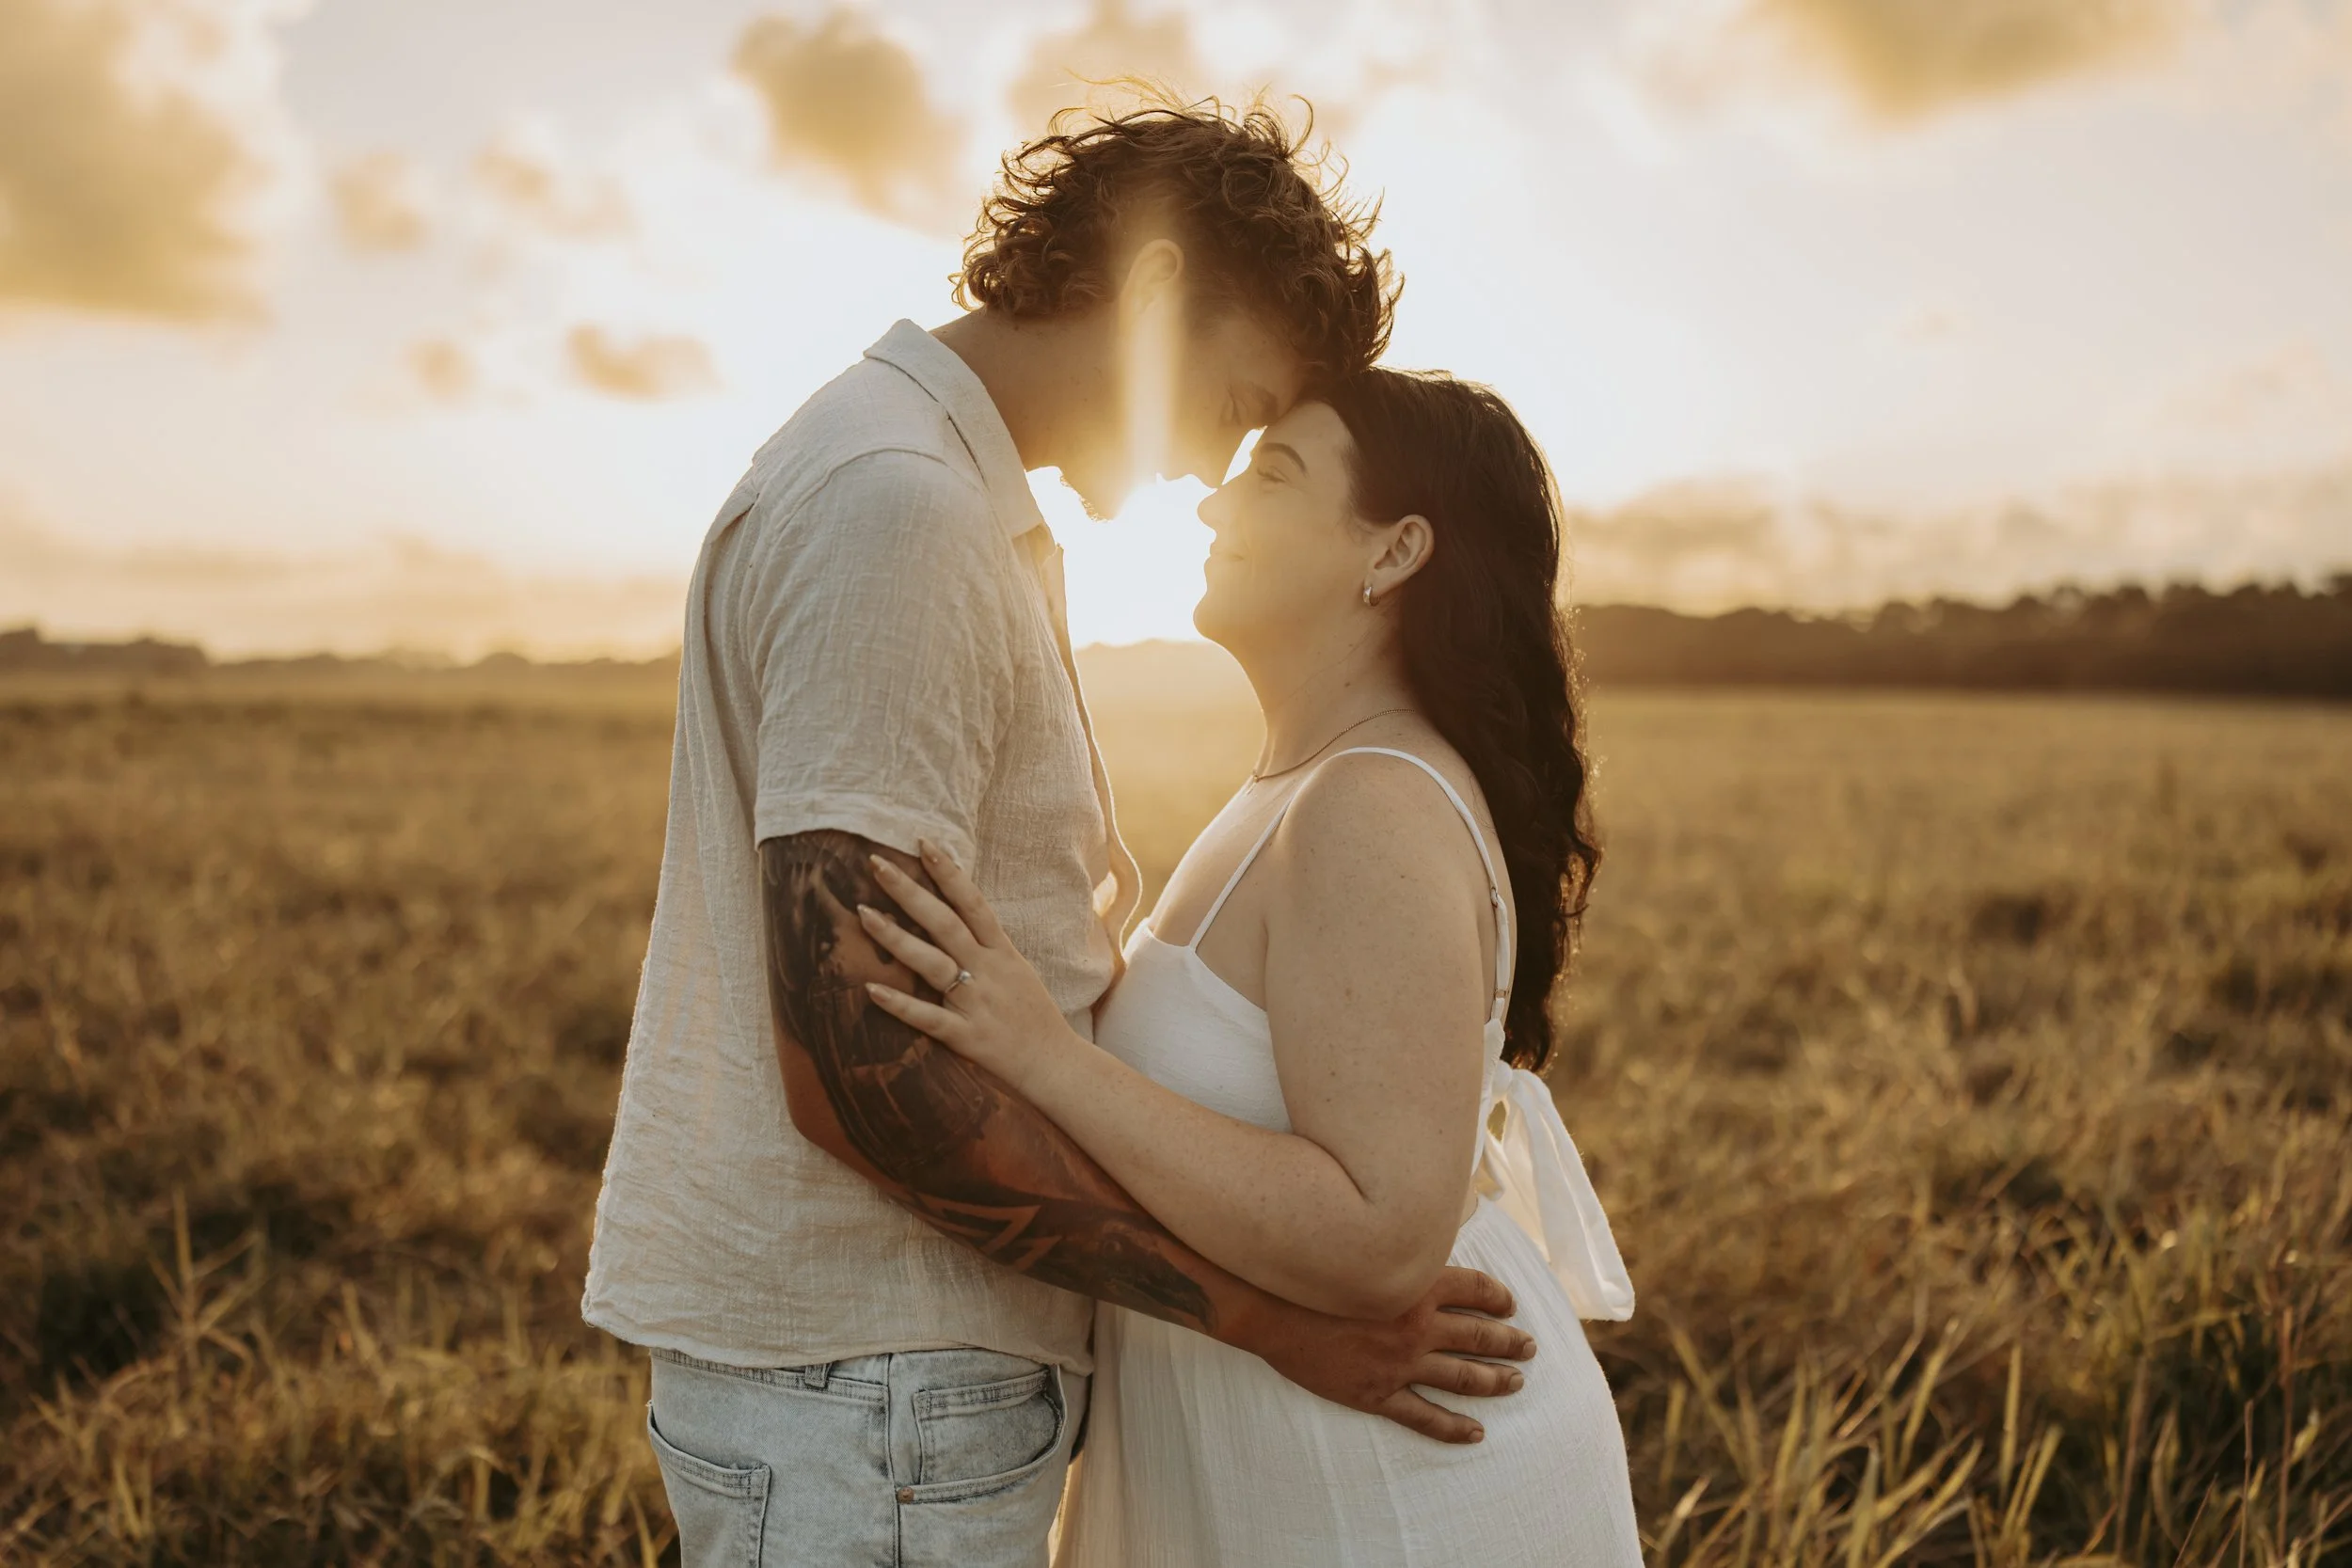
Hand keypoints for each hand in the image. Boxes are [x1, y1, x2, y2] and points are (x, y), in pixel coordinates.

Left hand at [860, 841, 1083, 1096]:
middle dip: (910, 891)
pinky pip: (928, 1018)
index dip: (949, 872)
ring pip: (932, 963)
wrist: (1058, 1066)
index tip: (923, 844)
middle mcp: (990, 971)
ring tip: (862, 913)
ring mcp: (977, 1003)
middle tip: (876, 864)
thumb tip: (959, 919)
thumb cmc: (1035, 1019)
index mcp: (1003, 953)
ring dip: (896, 937)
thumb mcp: (1018, 971)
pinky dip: (899, 1004)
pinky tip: (870, 989)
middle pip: (945, 923)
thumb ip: (990, 947)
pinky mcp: (967, 1037)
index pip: (973, 903)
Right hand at [1240, 1267, 1537, 1444]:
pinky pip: (1425, 1416)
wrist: (1269, 1307)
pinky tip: (1476, 1432)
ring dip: (1494, 1381)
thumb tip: (1419, 1241)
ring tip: (1516, 1382)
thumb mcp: (1364, 1250)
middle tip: (1530, 1347)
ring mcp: (1399, 1364)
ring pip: (1461, 1378)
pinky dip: (1453, 1427)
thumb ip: (1397, 1252)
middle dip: (1509, 1342)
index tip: (1511, 1304)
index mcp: (1417, 1286)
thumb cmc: (1312, 1271)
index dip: (1499, 1297)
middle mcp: (1417, 1326)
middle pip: (1478, 1336)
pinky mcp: (1377, 1394)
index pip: (1476, 1290)